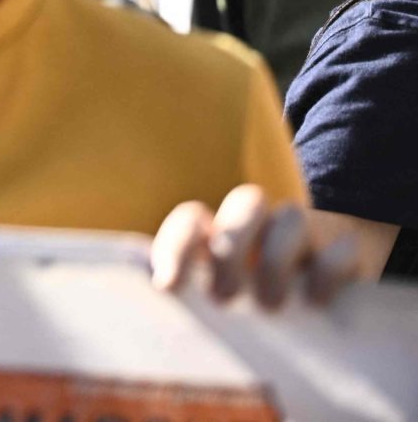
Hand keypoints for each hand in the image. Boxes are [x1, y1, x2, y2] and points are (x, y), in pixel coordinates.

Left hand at [151, 185, 362, 308]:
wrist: (334, 277)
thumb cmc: (261, 294)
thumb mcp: (227, 294)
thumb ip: (198, 293)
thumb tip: (163, 303)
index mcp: (224, 231)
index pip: (193, 219)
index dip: (177, 245)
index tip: (169, 288)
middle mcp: (264, 222)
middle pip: (245, 203)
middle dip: (230, 248)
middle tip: (223, 298)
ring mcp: (308, 230)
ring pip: (291, 219)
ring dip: (275, 262)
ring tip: (269, 306)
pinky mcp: (347, 248)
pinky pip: (339, 249)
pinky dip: (327, 274)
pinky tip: (315, 304)